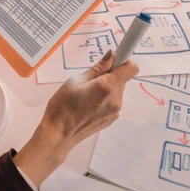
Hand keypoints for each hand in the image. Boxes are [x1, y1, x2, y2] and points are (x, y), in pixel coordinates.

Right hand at [13, 51, 138, 186]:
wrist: (58, 134)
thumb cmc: (62, 105)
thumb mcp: (75, 81)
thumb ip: (96, 69)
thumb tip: (111, 56)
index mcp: (107, 87)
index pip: (131, 68)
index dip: (124, 60)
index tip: (112, 59)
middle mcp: (116, 99)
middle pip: (122, 79)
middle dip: (110, 75)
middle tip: (90, 79)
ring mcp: (115, 111)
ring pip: (117, 90)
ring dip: (107, 87)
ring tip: (86, 94)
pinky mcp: (112, 119)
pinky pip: (113, 101)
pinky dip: (105, 98)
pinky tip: (89, 104)